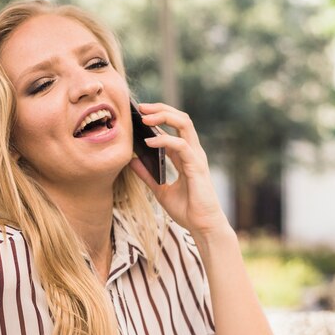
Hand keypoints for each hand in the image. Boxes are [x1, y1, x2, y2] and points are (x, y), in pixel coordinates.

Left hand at [128, 102, 230, 239]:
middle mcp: (193, 152)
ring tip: (144, 118)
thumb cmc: (187, 210)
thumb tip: (132, 161)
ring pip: (184, 124)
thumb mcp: (160, 190)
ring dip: (163, 117)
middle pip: (181, 118)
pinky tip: (149, 142)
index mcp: (186, 155)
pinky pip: (181, 146)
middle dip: (161, 109)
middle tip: (141, 108)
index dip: (159, 116)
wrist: (202, 226)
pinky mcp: (196, 167)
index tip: (140, 113)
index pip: (175, 126)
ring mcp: (196, 157)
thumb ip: (148, 175)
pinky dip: (164, 140)